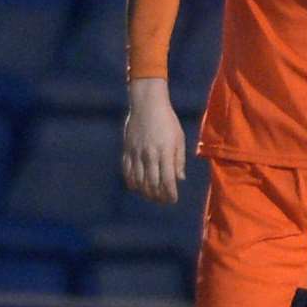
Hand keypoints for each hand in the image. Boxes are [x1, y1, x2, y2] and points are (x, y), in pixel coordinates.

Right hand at [122, 78, 185, 204]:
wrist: (147, 105)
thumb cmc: (168, 121)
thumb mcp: (179, 139)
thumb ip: (179, 160)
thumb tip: (179, 179)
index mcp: (165, 153)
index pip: (167, 180)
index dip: (170, 194)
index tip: (173, 200)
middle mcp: (149, 156)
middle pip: (152, 184)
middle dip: (158, 196)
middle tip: (163, 201)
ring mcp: (136, 153)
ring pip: (138, 180)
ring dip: (145, 192)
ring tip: (151, 196)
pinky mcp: (127, 150)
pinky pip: (127, 171)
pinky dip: (131, 182)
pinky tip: (136, 187)